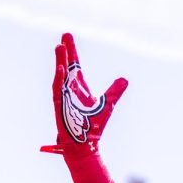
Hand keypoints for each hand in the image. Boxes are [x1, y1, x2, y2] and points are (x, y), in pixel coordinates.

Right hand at [41, 33, 128, 155]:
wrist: (85, 145)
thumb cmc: (94, 127)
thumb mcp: (107, 104)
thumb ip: (115, 91)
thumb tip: (124, 80)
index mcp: (79, 88)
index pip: (75, 66)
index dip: (72, 52)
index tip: (68, 37)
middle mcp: (69, 90)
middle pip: (66, 67)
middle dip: (65, 52)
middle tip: (64, 36)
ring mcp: (63, 97)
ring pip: (60, 76)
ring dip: (60, 61)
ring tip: (60, 47)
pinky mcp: (60, 106)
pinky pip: (58, 90)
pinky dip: (59, 79)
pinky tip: (61, 68)